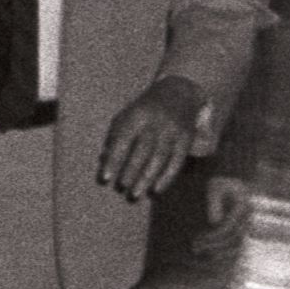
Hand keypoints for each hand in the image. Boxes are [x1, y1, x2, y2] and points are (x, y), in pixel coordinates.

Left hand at [101, 84, 206, 201]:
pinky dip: (167, 177)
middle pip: (143, 149)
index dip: (113, 160)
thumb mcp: (126, 116)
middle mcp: (156, 121)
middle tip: (122, 188)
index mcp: (136, 115)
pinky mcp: (186, 138)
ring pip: (160, 157)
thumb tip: (103, 161)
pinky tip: (156, 190)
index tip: (105, 178)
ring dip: (147, 178)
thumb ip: (114, 137)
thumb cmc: (143, 111)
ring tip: (136, 194)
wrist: (178, 94)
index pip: (123, 139)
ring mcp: (173, 130)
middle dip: (131, 171)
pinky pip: (177, 160)